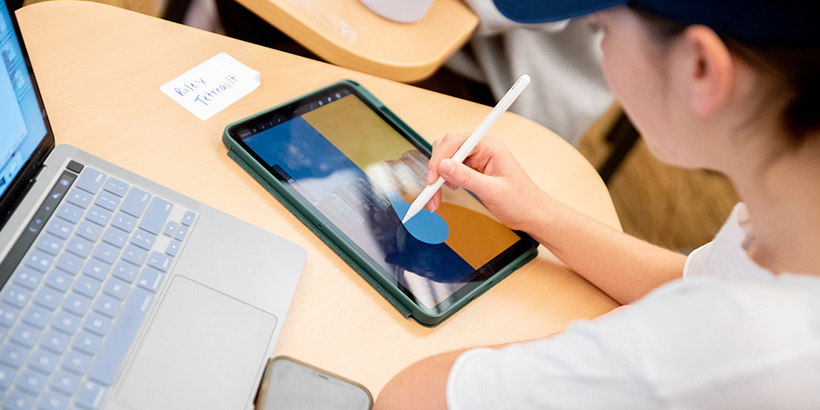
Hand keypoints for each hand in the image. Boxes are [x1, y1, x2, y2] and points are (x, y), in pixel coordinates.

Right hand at [426, 133, 552, 231]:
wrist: (532, 214)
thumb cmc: (522, 201)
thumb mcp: (492, 191)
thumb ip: (467, 177)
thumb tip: (443, 166)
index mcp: (490, 147)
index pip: (456, 142)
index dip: (440, 159)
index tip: (433, 179)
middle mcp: (482, 149)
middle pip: (447, 147)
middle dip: (436, 168)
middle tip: (431, 190)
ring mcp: (477, 159)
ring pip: (446, 159)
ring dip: (437, 176)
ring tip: (437, 196)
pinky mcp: (473, 171)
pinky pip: (451, 170)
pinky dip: (443, 181)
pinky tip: (445, 192)